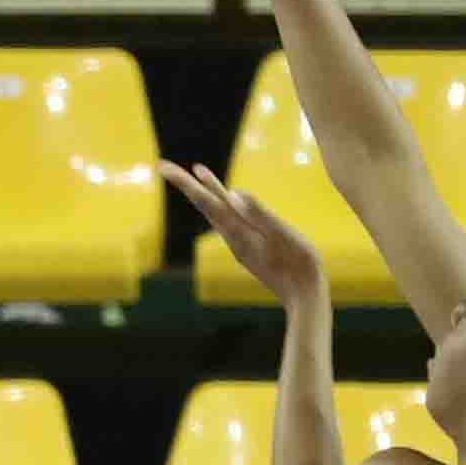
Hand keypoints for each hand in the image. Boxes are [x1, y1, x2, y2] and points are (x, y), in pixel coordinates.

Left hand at [158, 158, 325, 312]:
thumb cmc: (299, 264)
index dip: (185, 182)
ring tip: (195, 174)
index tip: (162, 167)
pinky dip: (219, 205)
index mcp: (239, 230)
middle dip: (186, 184)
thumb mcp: (282, 234)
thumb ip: (258, 213)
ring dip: (203, 192)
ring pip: (215, 213)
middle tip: (163, 167)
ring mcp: (240, 244)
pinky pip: (228, 222)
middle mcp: (233, 237)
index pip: (206, 200)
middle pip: (205, 204)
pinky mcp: (249, 249)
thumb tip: (233, 193)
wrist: (303, 297)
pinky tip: (223, 202)